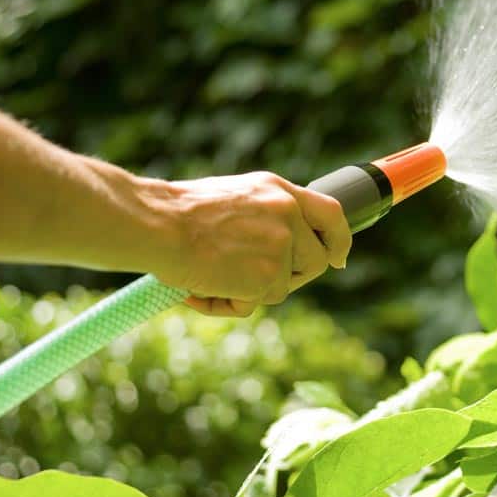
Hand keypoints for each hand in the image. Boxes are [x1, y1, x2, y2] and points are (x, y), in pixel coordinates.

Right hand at [150, 171, 350, 316]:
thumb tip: (282, 245)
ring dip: (251, 291)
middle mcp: (288, 215)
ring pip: (282, 287)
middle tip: (252, 280)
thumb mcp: (236, 197)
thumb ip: (266, 215)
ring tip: (210, 278)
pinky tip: (201, 289)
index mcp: (280, 191)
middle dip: (290, 278)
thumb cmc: (180, 214)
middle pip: (315, 261)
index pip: (332, 213)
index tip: (338, 258)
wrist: (157, 225)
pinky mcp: (268, 276)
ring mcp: (282, 245)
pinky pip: (255, 304)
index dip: (340, 240)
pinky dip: (228, 305)